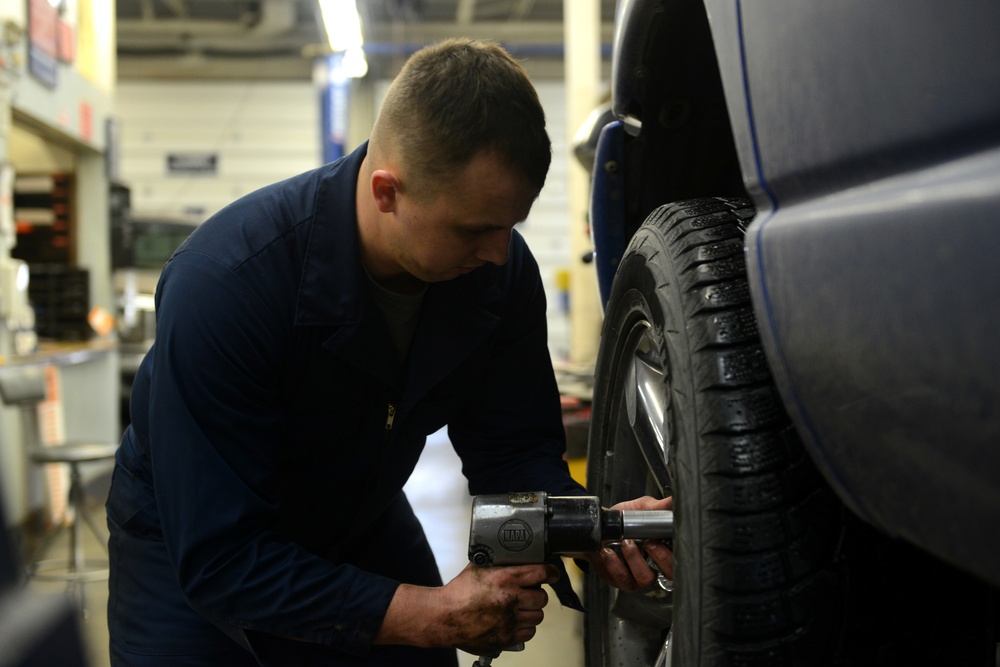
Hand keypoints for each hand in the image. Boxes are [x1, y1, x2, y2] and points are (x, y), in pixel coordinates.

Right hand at [376, 562, 558, 654]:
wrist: (444, 617)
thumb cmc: (459, 592)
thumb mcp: (479, 568)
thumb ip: (499, 562)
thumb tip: (515, 555)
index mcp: (505, 578)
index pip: (542, 573)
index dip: (550, 572)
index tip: (552, 573)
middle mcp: (511, 599)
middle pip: (542, 597)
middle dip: (537, 594)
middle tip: (528, 593)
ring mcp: (510, 621)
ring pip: (538, 616)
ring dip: (532, 611)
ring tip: (521, 608)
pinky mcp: (506, 638)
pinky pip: (529, 632)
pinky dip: (525, 627)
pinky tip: (515, 621)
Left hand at [584, 496, 673, 590]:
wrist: (601, 528)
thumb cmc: (626, 520)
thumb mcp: (644, 508)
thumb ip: (660, 506)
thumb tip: (675, 499)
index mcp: (667, 549)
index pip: (681, 558)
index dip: (677, 552)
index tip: (667, 538)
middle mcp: (657, 566)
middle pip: (670, 573)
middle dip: (661, 558)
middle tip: (648, 542)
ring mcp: (640, 576)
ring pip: (646, 578)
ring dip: (635, 559)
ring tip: (625, 543)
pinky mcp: (623, 581)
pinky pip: (622, 578)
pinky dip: (615, 564)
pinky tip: (609, 551)